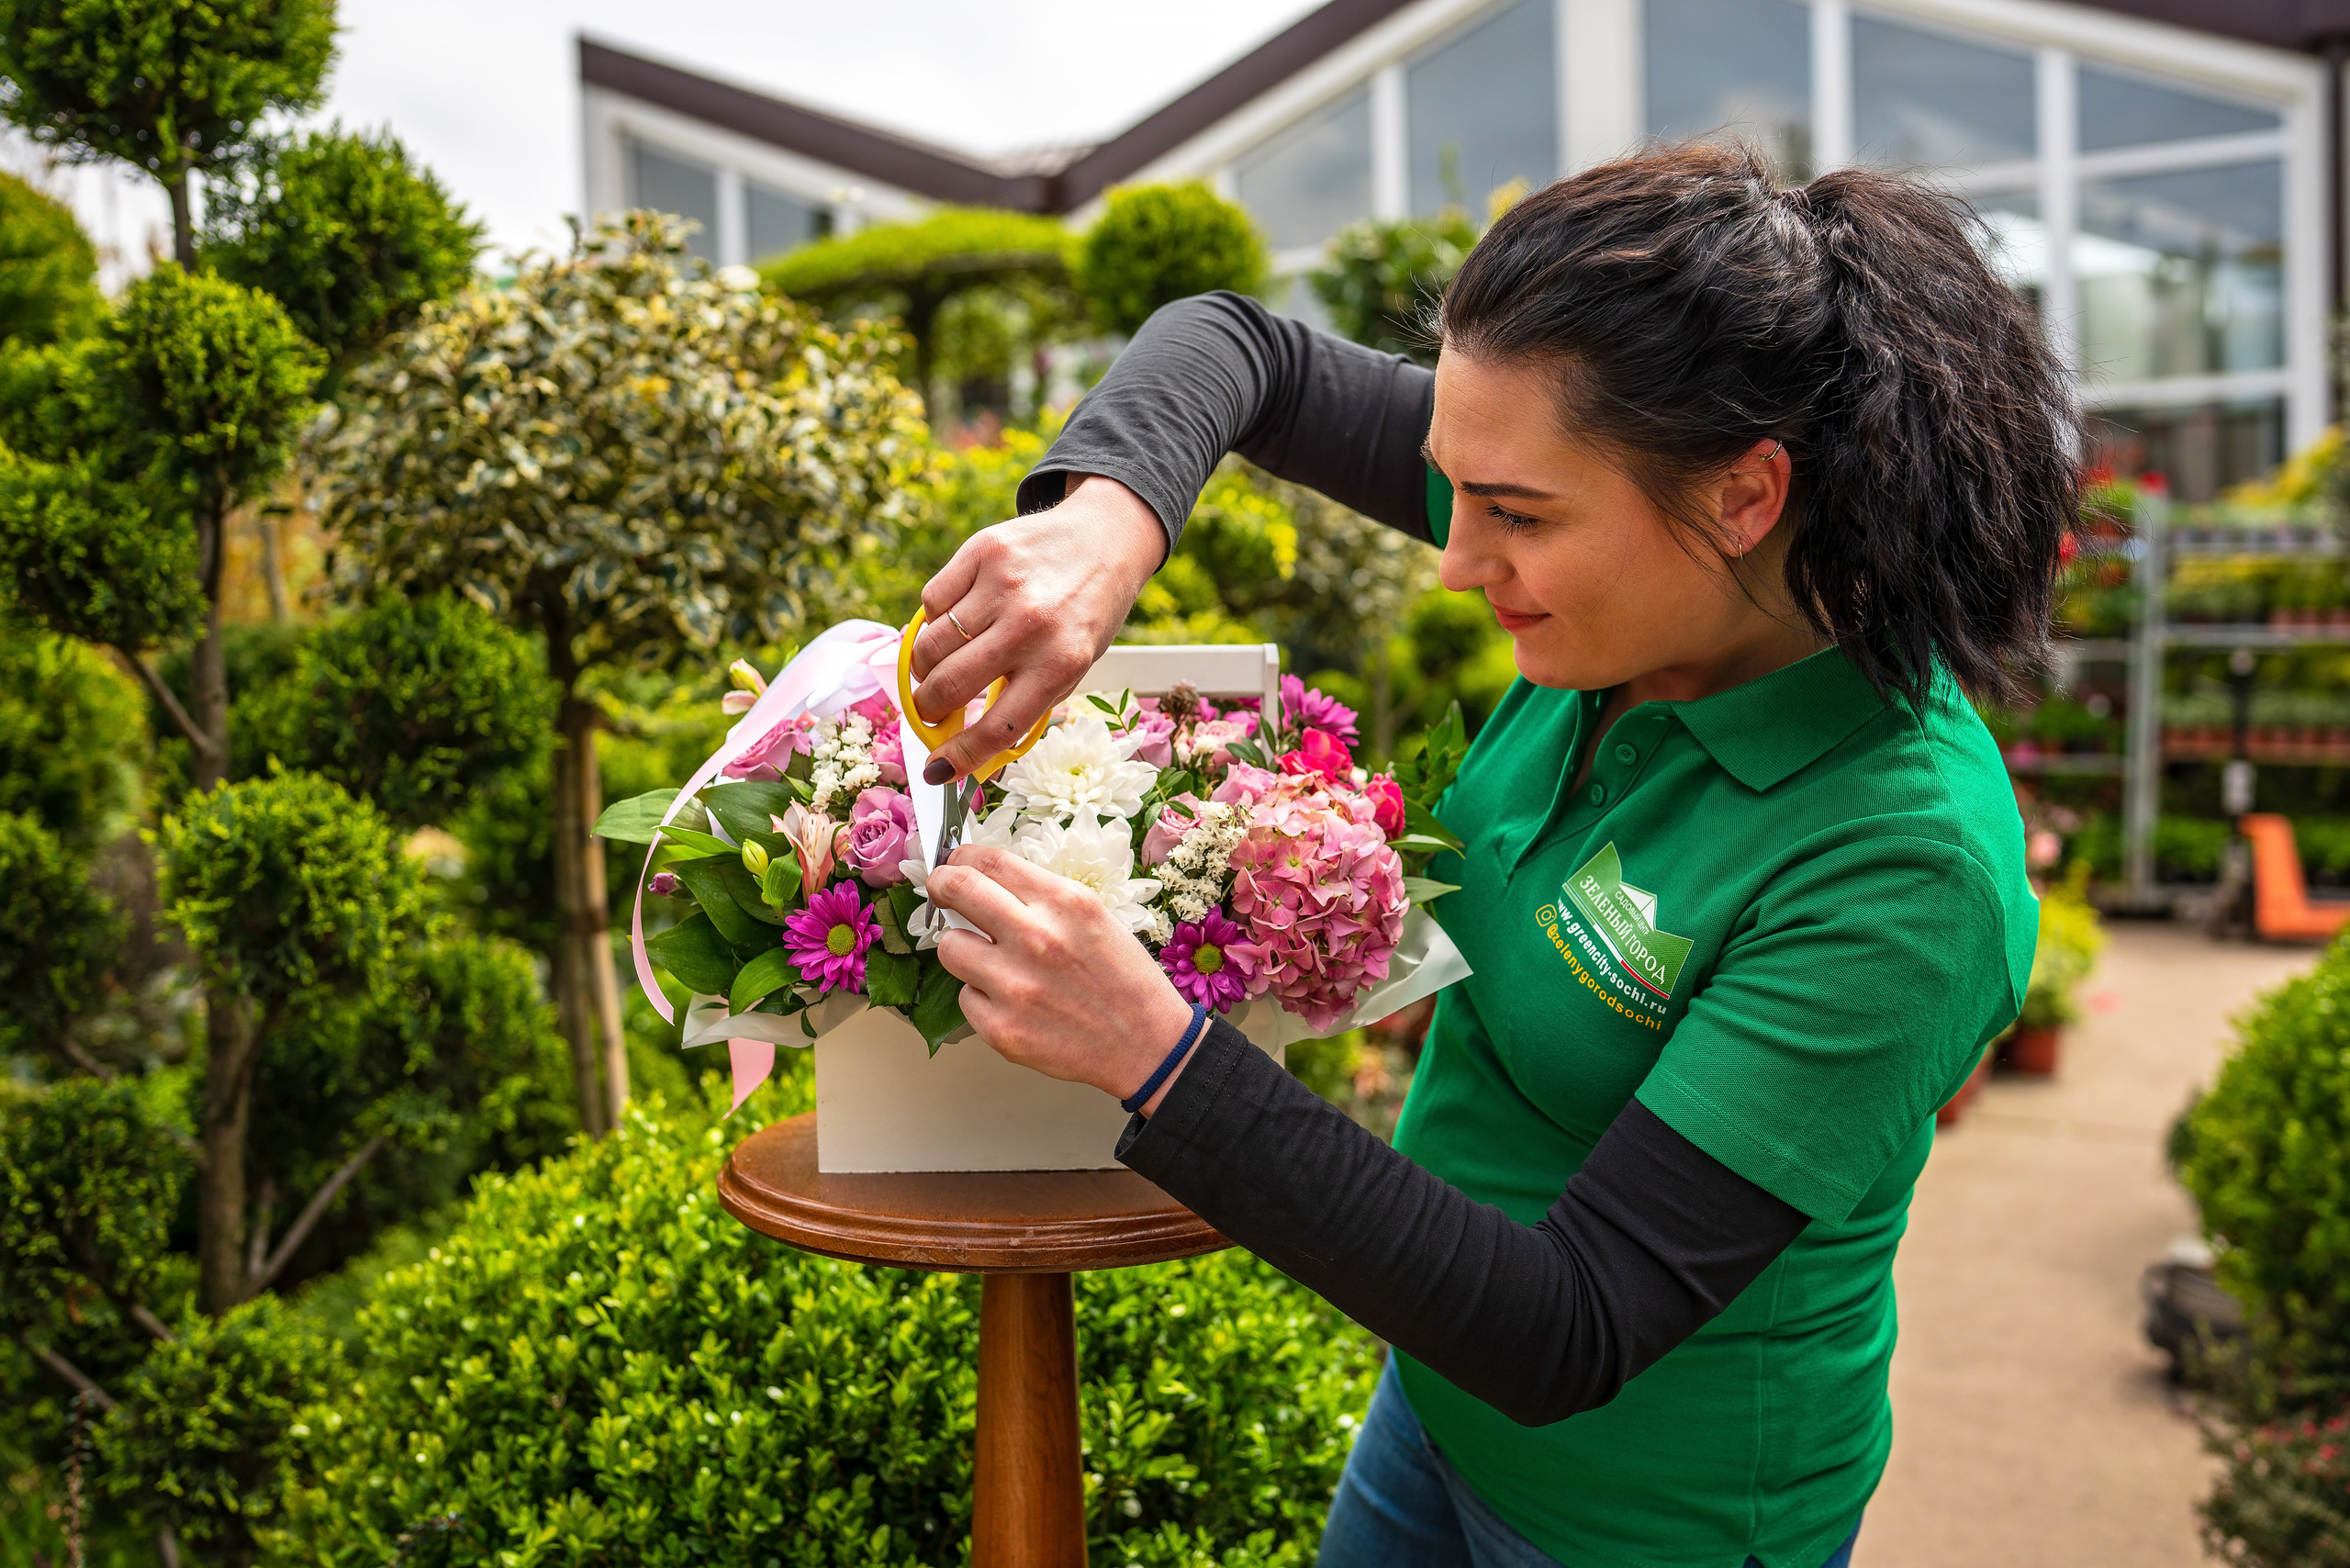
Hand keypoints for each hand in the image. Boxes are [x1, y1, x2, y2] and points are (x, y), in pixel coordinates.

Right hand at [909, 474, 1164, 782]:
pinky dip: (932, 620)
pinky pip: (931, 601)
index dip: (960, 757)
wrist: (1105, 539)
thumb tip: (969, 745)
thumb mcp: (1074, 666)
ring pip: (929, 645)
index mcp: (1061, 664)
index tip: (938, 770)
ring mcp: (1002, 586)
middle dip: (928, 710)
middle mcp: (1030, 625)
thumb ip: (1026, 700)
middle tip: (929, 711)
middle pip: (949, 686)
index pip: (997, 728)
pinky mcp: (982, 552)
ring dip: (922, 668)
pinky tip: (952, 622)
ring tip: (936, 668)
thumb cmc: (1086, 614)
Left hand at [927, 845, 1198, 1114]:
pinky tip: (1014, 1002)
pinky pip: (965, 997)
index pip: (990, 861)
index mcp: (1064, 903)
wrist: (1148, 1045)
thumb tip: (986, 881)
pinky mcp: (1001, 1029)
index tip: (955, 864)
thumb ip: (1041, 897)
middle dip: (940, 886)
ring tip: (992, 962)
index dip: (962, 858)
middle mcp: (1037, 938)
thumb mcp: (1095, 917)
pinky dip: (982, 997)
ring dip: (964, 949)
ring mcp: (1015, 986)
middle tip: (942, 893)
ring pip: (949, 947)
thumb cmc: (1124, 981)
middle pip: (956, 890)